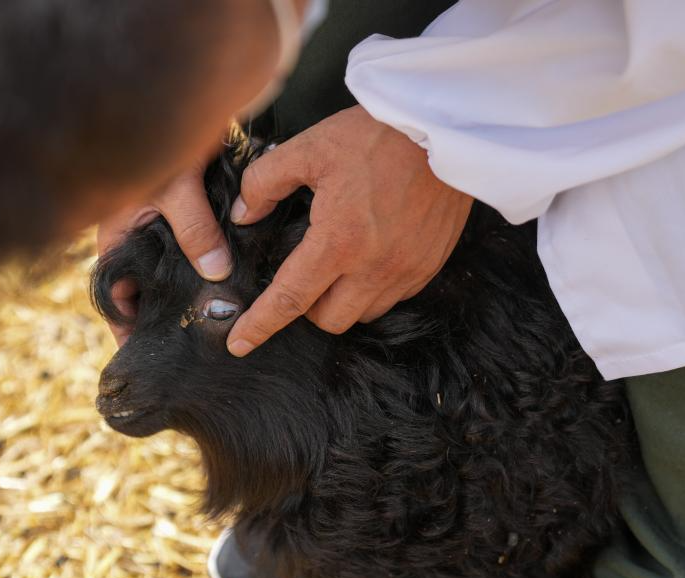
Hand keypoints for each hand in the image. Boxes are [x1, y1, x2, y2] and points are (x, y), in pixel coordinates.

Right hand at [97, 160, 231, 345]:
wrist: (186, 100)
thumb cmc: (163, 143)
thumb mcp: (175, 190)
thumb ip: (195, 231)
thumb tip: (217, 275)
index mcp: (115, 236)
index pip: (113, 293)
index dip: (126, 325)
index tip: (143, 353)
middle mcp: (135, 238)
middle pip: (144, 290)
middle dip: (162, 316)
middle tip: (188, 346)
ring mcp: (160, 230)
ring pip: (170, 274)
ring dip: (188, 294)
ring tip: (212, 324)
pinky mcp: (186, 219)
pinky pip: (194, 254)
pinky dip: (207, 269)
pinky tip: (229, 286)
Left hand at [226, 105, 472, 356]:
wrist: (445, 127)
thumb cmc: (376, 135)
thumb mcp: (309, 148)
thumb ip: (264, 183)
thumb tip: (243, 215)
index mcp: (339, 241)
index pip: (290, 300)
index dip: (260, 325)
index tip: (239, 344)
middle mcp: (375, 267)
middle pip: (329, 321)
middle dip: (307, 308)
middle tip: (300, 275)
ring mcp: (408, 270)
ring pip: (363, 314)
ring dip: (342, 300)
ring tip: (336, 265)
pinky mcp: (430, 265)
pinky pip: (394, 298)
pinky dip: (373, 289)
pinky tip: (368, 257)